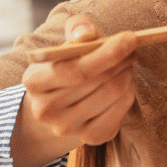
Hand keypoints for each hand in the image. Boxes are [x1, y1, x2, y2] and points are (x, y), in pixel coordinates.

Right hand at [15, 15, 137, 166]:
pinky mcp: (91, 138)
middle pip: (99, 81)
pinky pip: (121, 110)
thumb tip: (85, 34)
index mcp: (34, 81)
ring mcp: (67, 127)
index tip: (130, 38)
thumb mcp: (66, 43)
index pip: (76, 70)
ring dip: (127, 75)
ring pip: (114, 93)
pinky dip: (129, 93)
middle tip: (131, 49)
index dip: (107, 54)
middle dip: (122, 61)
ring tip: (125, 65)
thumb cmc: (66, 65)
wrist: (59, 106)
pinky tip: (123, 85)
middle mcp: (46, 109)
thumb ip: (77, 28)